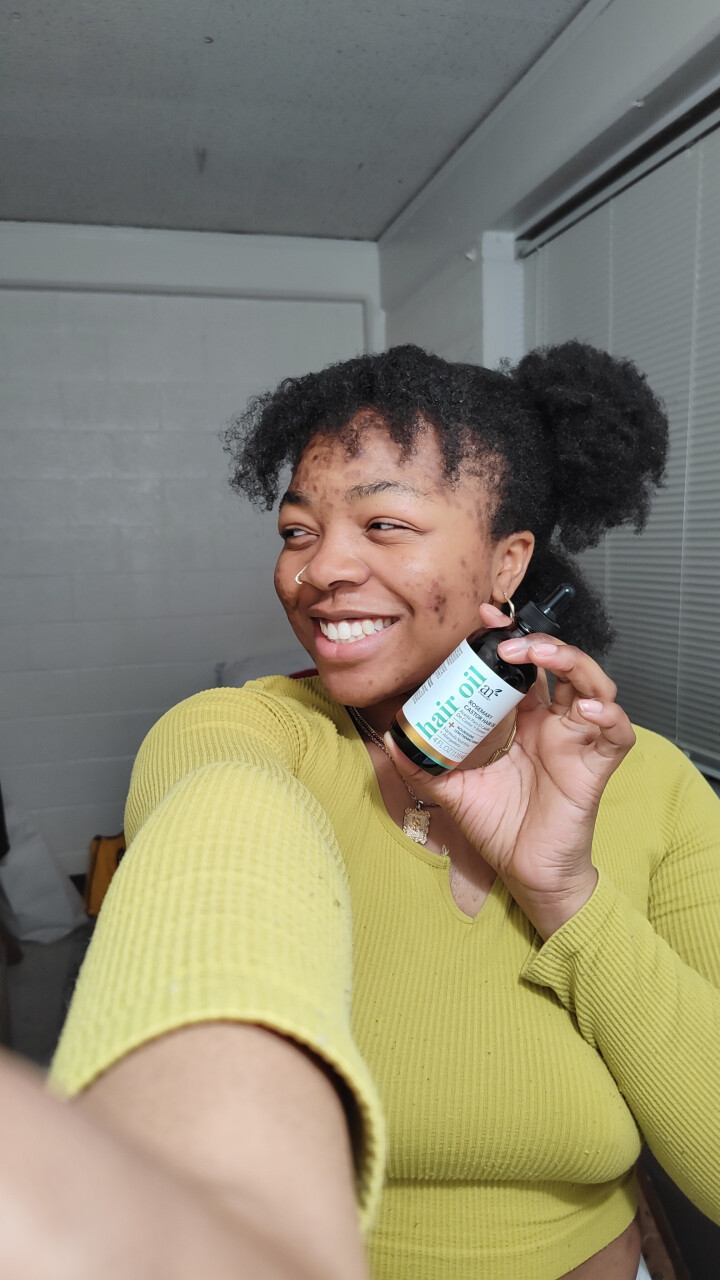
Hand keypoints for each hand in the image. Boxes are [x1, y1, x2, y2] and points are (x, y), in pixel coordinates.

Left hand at [385, 604, 635, 936]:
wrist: (526, 871)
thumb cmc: (500, 827)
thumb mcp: (454, 789)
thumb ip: (425, 764)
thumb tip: (392, 739)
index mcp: (525, 720)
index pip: (523, 666)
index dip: (508, 638)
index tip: (483, 618)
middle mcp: (555, 722)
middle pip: (562, 664)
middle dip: (539, 642)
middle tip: (506, 640)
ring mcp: (579, 741)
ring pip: (594, 684)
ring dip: (573, 662)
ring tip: (542, 657)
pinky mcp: (597, 765)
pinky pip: (617, 732)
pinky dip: (609, 715)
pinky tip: (587, 708)